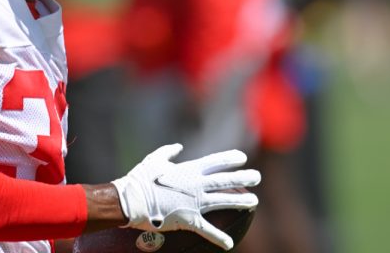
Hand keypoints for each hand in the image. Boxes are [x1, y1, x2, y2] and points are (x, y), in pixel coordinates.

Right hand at [111, 144, 259, 250]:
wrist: (132, 200)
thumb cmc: (140, 179)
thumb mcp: (154, 159)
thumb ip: (168, 152)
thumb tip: (178, 147)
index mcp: (188, 169)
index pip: (215, 161)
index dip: (230, 158)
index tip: (243, 157)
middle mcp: (196, 184)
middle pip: (225, 180)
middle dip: (244, 177)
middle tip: (257, 177)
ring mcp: (194, 202)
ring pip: (223, 200)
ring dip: (240, 201)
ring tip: (255, 201)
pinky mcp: (189, 219)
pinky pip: (207, 230)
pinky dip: (219, 237)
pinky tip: (229, 244)